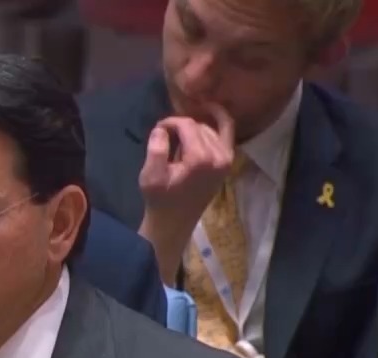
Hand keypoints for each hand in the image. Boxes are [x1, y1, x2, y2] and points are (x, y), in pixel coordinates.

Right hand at [137, 103, 235, 278]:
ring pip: (212, 128)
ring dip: (196, 126)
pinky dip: (219, 122)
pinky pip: (227, 133)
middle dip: (182, 124)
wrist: (175, 223)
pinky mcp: (228, 163)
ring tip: (179, 133)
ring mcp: (227, 159)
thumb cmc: (161, 200)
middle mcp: (219, 156)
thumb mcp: (150, 175)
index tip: (158, 129)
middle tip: (165, 133)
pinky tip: (209, 113)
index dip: (170, 122)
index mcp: (201, 159)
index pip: (187, 125)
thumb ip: (156, 148)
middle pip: (200, 125)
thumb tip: (162, 128)